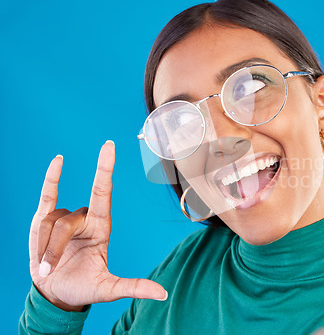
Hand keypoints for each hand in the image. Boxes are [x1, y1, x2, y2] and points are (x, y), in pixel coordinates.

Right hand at [29, 141, 167, 311]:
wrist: (57, 294)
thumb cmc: (84, 288)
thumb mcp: (110, 290)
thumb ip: (134, 287)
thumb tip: (163, 294)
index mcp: (101, 229)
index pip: (103, 192)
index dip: (105, 169)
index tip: (109, 146)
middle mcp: (85, 220)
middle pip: (68, 220)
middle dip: (55, 246)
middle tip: (49, 269)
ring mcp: (64, 220)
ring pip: (50, 222)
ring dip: (44, 247)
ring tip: (45, 267)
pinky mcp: (43, 222)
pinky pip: (47, 197)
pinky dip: (51, 179)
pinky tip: (58, 161)